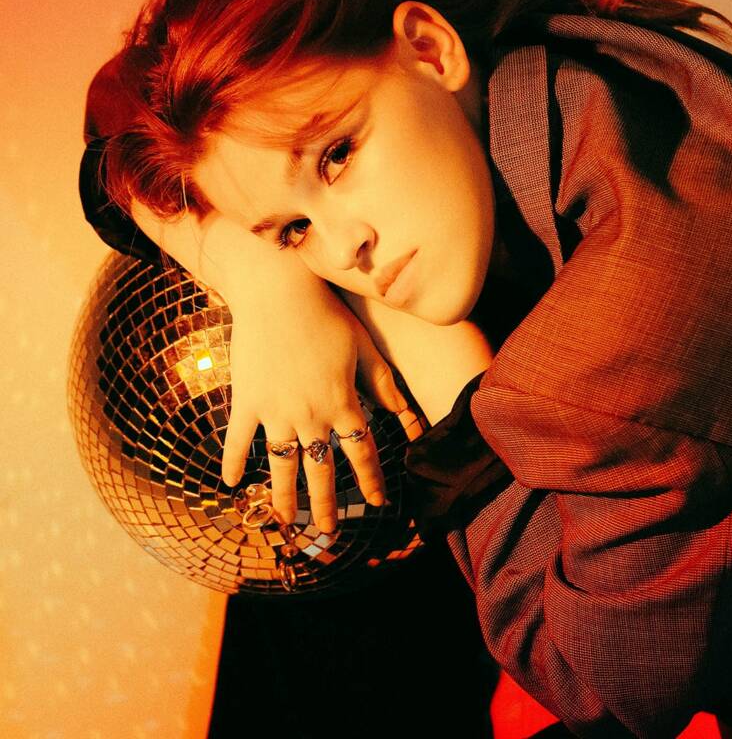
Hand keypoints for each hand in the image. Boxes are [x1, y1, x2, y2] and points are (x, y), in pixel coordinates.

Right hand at [221, 277, 407, 532]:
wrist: (281, 293)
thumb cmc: (329, 316)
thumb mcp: (364, 349)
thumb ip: (383, 385)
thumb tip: (407, 414)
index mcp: (342, 404)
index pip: (361, 453)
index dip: (371, 480)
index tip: (378, 502)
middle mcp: (310, 416)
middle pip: (321, 471)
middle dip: (327, 505)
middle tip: (329, 532)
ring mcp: (275, 411)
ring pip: (281, 464)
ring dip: (283, 497)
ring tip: (285, 522)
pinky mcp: (247, 400)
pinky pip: (238, 439)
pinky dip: (233, 461)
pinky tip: (231, 483)